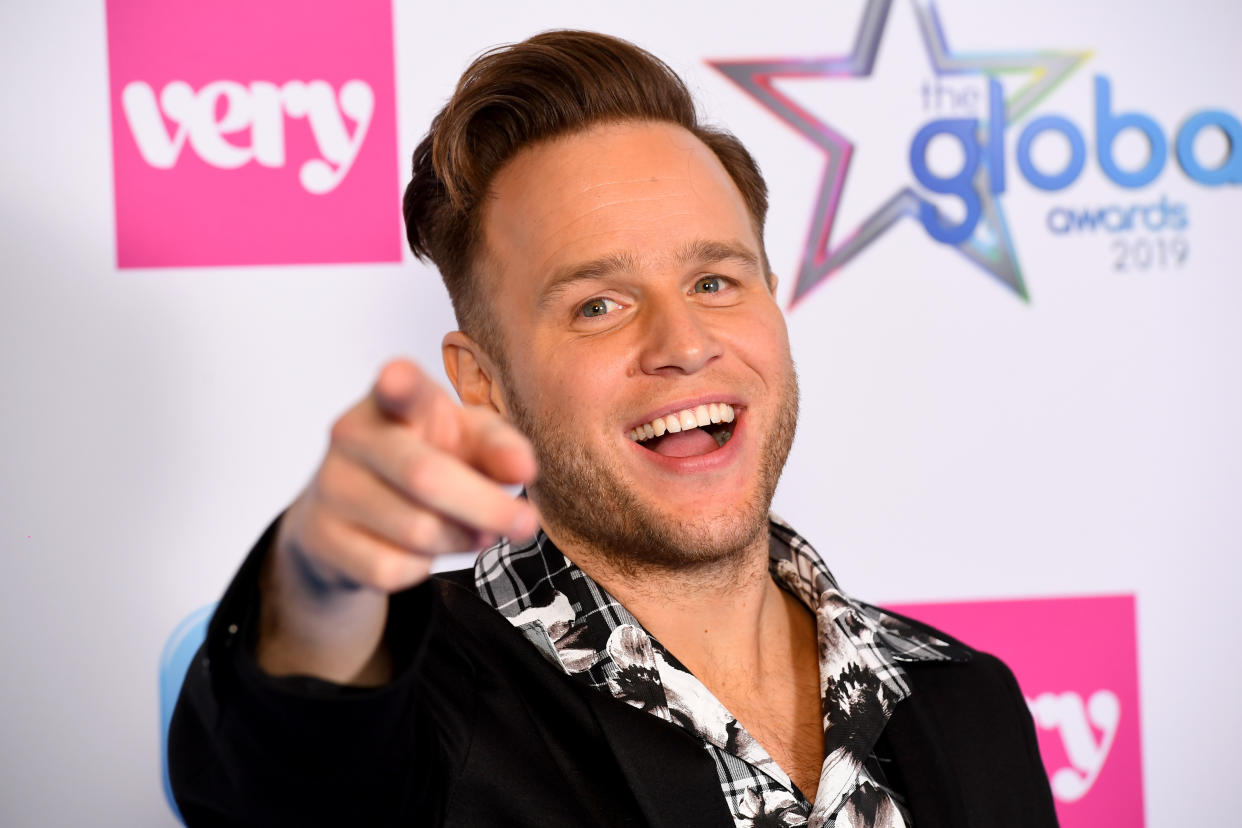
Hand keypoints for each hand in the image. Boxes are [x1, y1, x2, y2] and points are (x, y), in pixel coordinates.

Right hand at [278, 358, 539, 593]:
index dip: (397, 383)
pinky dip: (423, 568)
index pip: (396, 387)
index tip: (395, 379)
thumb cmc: (424, 458)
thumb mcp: (468, 442)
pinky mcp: (320, 535)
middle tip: (527, 523)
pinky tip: (421, 551)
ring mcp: (331, 485)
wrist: (348, 510)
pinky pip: (392, 569)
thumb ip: (500, 448)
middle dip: (487, 507)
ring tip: (470, 531)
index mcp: (393, 401)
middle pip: (426, 477)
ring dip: (460, 539)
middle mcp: (353, 435)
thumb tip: (524, 471)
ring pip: (417, 531)